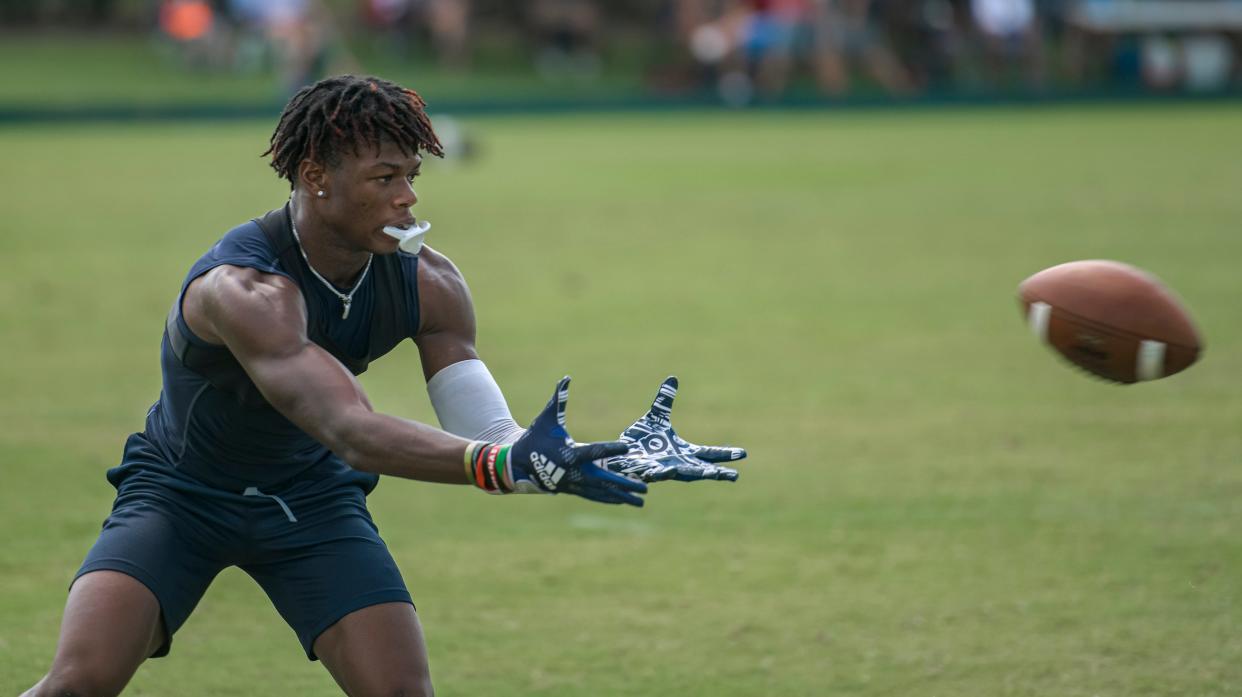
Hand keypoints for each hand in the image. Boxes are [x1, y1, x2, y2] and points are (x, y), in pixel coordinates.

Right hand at [508, 377, 648, 506]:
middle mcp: (575, 472)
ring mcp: (575, 484)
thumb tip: (566, 378)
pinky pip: (595, 496)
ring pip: (603, 492)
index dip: (612, 448)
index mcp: (571, 453)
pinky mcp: (573, 490)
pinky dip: (610, 499)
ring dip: (623, 497)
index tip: (628, 448)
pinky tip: (624, 501)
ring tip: (641, 501)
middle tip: (645, 488)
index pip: (596, 450)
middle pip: (605, 479)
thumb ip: (558, 399)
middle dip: (625, 484)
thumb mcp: (546, 418)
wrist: (518, 463)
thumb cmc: (535, 437)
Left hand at [602, 377, 746, 482]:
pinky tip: (669, 471)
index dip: (725, 454)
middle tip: (735, 476)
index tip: (743, 453)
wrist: (621, 454)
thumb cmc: (640, 440)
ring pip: (684, 475)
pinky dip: (662, 473)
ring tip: (713, 476)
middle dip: (718, 472)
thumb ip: (664, 400)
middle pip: (703, 470)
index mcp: (684, 452)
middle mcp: (678, 463)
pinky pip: (657, 474)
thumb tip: (673, 378)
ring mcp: (665, 470)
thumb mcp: (655, 417)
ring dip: (698, 475)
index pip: (709, 453)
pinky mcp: (648, 473)